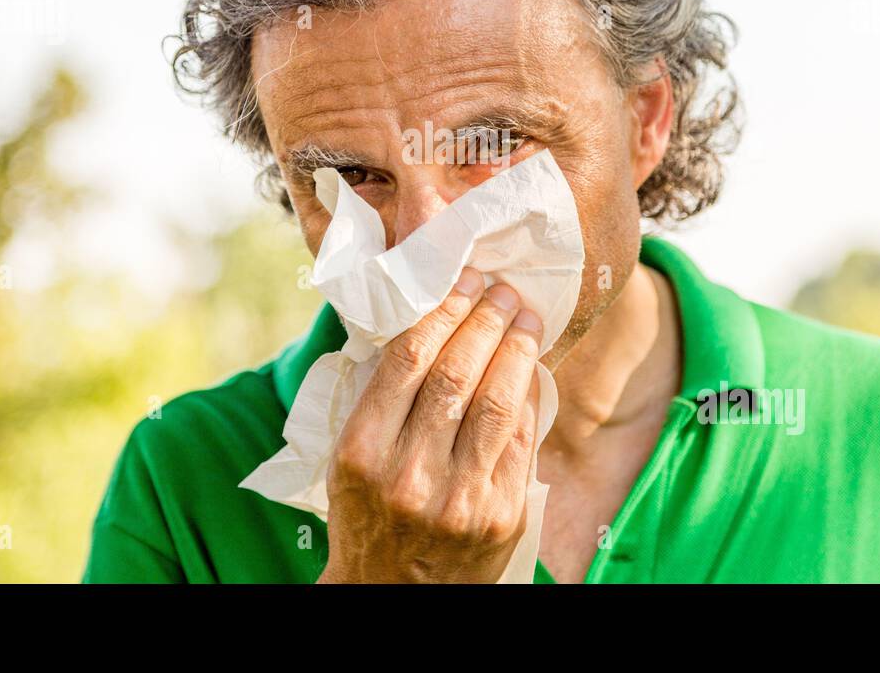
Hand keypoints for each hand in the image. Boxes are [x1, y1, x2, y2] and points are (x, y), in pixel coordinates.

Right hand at [316, 268, 543, 582]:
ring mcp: (459, 499)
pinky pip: (520, 440)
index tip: (462, 280)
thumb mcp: (349, 461)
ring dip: (515, 348)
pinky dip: (527, 396)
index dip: (442, 310)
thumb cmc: (368, 516)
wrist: (392, 598)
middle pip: (456, 372)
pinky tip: (530, 367)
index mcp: (360, 452)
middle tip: (501, 289)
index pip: (408, 360)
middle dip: (485, 319)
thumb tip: (430, 321)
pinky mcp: (501, 517)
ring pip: (496, 401)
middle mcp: (408, 474)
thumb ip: (382, 401)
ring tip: (524, 316)